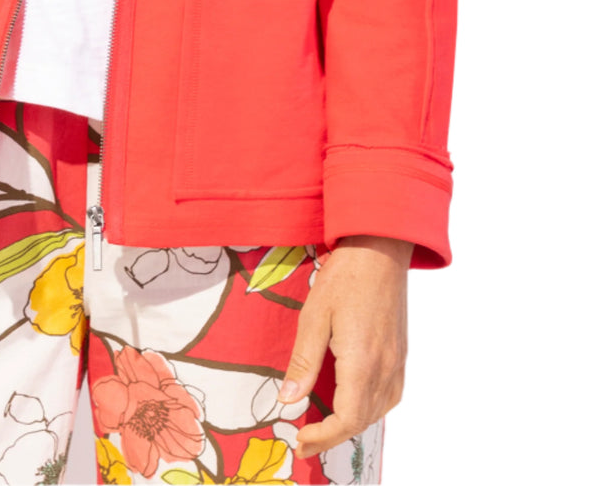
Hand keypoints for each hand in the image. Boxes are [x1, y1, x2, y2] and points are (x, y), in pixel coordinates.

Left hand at [278, 234, 410, 460]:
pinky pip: (390, 395)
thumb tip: (287, 401)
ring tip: (324, 425)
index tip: (300, 441)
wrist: (380, 248)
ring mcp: (397, 362)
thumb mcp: (314, 316)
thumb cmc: (344, 277)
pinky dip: (370, 408)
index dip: (323, 437)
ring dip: (351, 424)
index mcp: (362, 363)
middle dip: (332, 436)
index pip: (346, 420)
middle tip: (304, 440)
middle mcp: (385, 369)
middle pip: (361, 420)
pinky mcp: (401, 353)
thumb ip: (303, 362)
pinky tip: (354, 400)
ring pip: (378, 411)